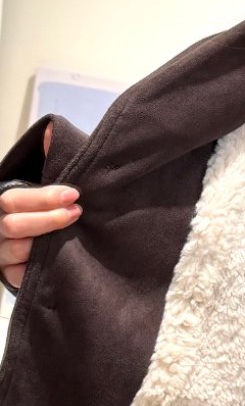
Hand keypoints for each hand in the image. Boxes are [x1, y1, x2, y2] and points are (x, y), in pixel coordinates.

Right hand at [0, 122, 82, 292]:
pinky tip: (59, 264)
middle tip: (77, 212)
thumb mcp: (50, 180)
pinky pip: (18, 274)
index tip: (74, 194)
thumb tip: (52, 130)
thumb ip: (52, 157)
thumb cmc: (52, 205)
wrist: (55, 240)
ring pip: (16, 250)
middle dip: (47, 219)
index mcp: (6, 200)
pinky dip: (36, 269)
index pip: (15, 199)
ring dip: (45, 243)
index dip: (44, 197)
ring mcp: (2, 252)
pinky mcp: (11, 275)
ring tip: (74, 236)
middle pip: (14, 224)